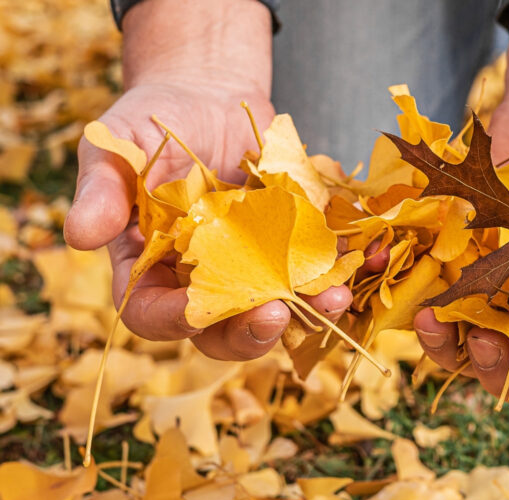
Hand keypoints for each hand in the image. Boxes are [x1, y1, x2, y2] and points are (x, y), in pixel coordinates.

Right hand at [64, 0, 353, 359]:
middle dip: (251, 332)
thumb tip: (79, 236)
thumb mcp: (116, 146)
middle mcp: (206, 279)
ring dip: (309, 313)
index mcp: (153, 269)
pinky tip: (366, 260)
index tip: (194, 312)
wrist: (211, 94)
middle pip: (224, 329)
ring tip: (335, 298)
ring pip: (281, 308)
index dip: (172, 321)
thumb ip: (102, 189)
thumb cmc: (154, 122)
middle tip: (275, 315)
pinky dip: (344, 270)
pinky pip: (320, 271)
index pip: (155, 314)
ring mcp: (255, 267)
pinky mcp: (294, 246)